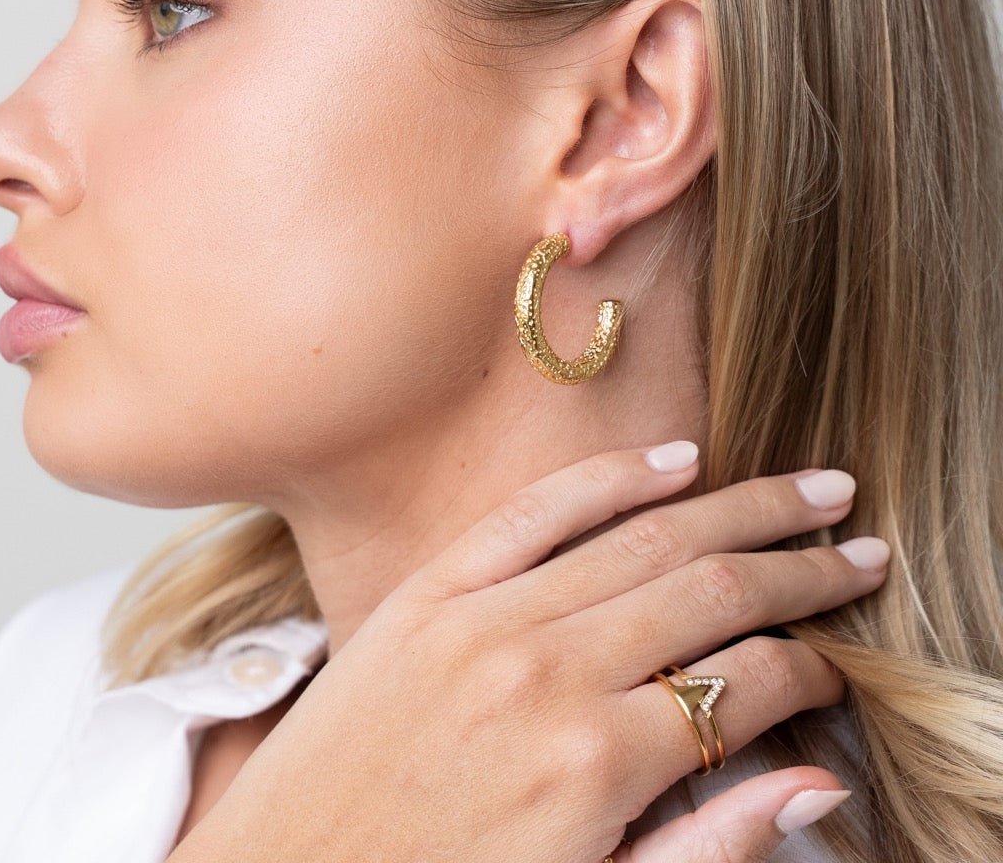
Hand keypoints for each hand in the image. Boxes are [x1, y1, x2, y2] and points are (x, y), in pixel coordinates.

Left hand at [168, 442, 886, 862]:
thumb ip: (708, 844)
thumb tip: (816, 781)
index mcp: (597, 765)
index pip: (749, 683)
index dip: (812, 669)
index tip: (835, 665)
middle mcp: (547, 673)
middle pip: (711, 591)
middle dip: (799, 568)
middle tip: (856, 544)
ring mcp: (483, 618)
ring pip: (642, 539)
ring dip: (736, 509)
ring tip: (804, 489)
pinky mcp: (429, 592)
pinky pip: (535, 512)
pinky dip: (612, 480)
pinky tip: (675, 460)